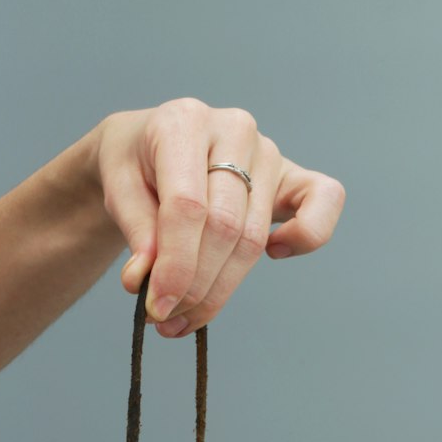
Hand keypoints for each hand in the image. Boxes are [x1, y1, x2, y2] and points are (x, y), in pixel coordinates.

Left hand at [91, 98, 344, 336]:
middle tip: (166, 319)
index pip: (188, 206)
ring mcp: (267, 152)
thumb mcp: (117, 189)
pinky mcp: (292, 174)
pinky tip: (274, 254)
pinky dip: (306, 236)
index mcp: (184, 122)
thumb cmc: (135, 166)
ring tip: (185, 316)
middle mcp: (233, 130)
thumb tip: (144, 281)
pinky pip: (324, 202)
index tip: (157, 308)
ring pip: (253, 239)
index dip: (175, 266)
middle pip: (224, 229)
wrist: (149, 146)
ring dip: (221, 290)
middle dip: (195, 286)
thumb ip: (134, 232)